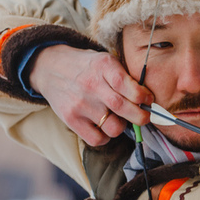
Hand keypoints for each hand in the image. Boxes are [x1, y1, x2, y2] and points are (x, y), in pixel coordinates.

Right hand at [28, 45, 151, 145]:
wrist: (50, 68)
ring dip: (122, 126)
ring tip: (118, 118)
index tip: (148, 100)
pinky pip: (97, 139)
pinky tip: (104, 127)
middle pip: (122, 108)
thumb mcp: (105, 60)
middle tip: (144, 117)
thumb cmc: (86, 67)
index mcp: (103, 66)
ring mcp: (80, 104)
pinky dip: (106, 137)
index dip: (142, 96)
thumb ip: (124, 76)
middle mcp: (91, 85)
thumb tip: (146, 98)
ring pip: (113, 127)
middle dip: (140, 117)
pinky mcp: (71, 119)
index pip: (127, 85)